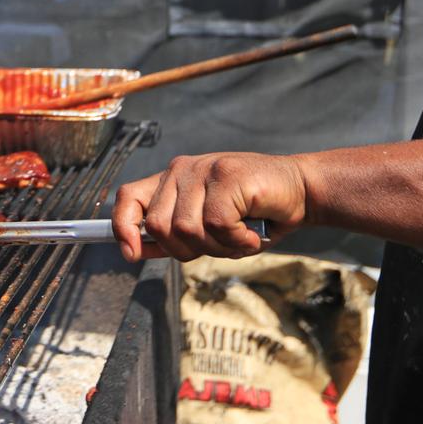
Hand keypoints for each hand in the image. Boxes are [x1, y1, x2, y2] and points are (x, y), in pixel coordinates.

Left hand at [111, 151, 309, 261]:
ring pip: (185, 229)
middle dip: (186, 250)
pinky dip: (236, 241)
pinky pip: (216, 225)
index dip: (121, 227)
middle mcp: (181, 170)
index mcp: (171, 180)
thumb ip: (173, 236)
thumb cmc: (254, 214)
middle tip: (219, 245)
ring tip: (239, 237)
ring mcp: (202, 170)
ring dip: (216, 247)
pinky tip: (251, 234)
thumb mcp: (208, 229)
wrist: (300, 192)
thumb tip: (134, 250)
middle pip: (157, 226)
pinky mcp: (226, 176)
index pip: (128, 197)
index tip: (130, 253)